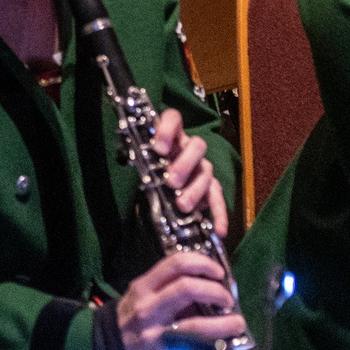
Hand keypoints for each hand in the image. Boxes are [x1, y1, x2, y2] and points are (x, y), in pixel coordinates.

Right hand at [113, 252, 246, 349]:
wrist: (110, 348)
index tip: (219, 273)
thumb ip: (171, 285)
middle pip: (187, 290)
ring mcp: (156, 337)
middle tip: (228, 300)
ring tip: (237, 325)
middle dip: (216, 292)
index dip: (203, 264)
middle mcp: (148, 309)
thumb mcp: (144, 294)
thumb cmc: (135, 316)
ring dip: (225, 325)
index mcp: (144, 288)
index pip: (176, 264)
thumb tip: (213, 283)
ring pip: (197, 327)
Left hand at [151, 106, 227, 238]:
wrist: (163, 183)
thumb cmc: (152, 166)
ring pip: (207, 171)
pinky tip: (219, 230)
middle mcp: (189, 148)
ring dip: (195, 189)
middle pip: (198, 145)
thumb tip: (130, 161)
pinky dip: (219, 214)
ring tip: (182, 205)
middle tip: (172, 182)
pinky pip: (218, 198)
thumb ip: (141, 158)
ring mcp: (202, 167)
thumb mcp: (143, 159)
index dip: (167, 129)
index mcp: (171, 136)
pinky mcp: (210, 187)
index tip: (158, 148)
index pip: (173, 119)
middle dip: (185, 164)